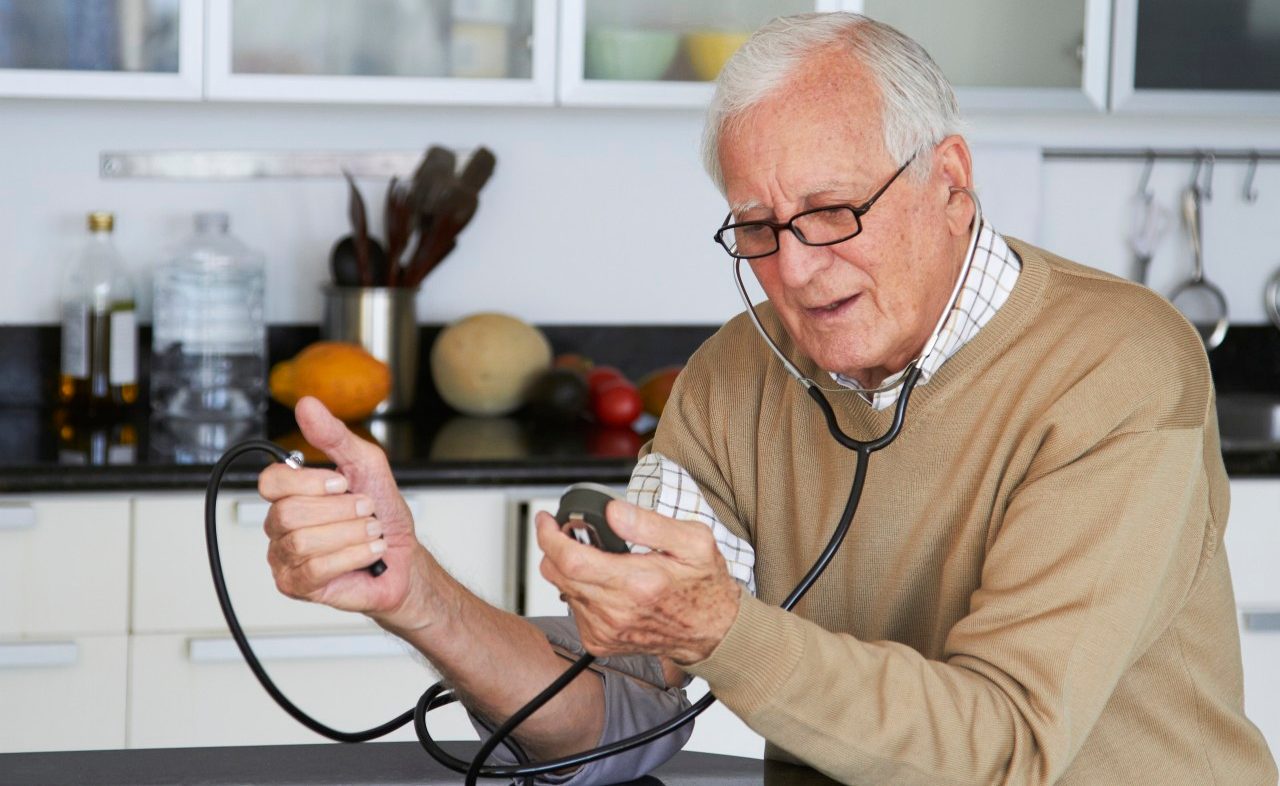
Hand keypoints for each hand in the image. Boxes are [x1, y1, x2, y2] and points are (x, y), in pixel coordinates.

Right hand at [257, 396, 424, 624]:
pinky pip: (315, 568)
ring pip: (302, 541)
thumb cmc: (382, 514)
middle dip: (340, 511)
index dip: (309, 482)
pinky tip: (368, 552)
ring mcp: (285, 557)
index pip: (270, 481)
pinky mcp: (296, 585)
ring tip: (369, 533)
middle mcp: (281, 525)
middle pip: (289, 513)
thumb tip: (307, 406)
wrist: (403, 557)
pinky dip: (352, 556)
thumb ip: (334, 436)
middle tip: (365, 511)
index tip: (342, 483)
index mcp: (292, 494)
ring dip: (351, 534)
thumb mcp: (366, 465)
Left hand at [536, 500, 740, 665]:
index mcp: (637, 583)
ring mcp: (605, 630)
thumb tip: (612, 512)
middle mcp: (616, 611)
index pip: (571, 559)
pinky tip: (604, 584)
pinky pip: (573, 608)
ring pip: (562, 590)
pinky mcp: (600, 641)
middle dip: (554, 547)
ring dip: (568, 568)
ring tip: (596, 558)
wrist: (713, 631)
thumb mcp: (693, 542)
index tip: (547, 521)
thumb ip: (650, 524)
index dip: (550, 536)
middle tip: (569, 532)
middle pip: (557, 574)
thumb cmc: (705, 585)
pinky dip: (579, 590)